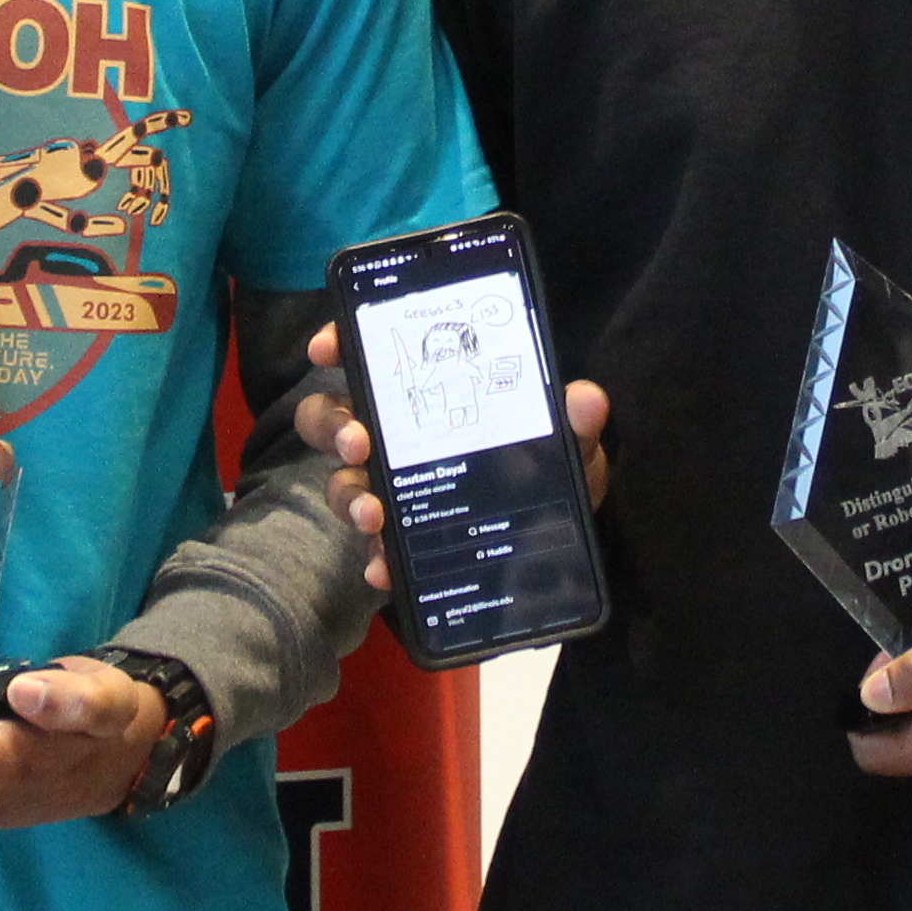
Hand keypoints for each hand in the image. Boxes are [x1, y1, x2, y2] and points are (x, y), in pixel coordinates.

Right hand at [305, 320, 609, 603]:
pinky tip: (384, 568)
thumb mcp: (569, 443)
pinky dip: (375, 557)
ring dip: (349, 496)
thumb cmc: (549, 470)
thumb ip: (575, 422)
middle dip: (335, 426)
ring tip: (373, 514)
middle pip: (333, 419)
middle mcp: (394, 437)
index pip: (370, 357)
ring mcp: (390, 489)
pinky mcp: (399, 540)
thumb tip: (585, 399)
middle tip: (358, 443)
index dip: (340, 342)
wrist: (556, 539)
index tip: (325, 348)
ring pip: (341, 483)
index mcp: (426, 394)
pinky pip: (372, 547)